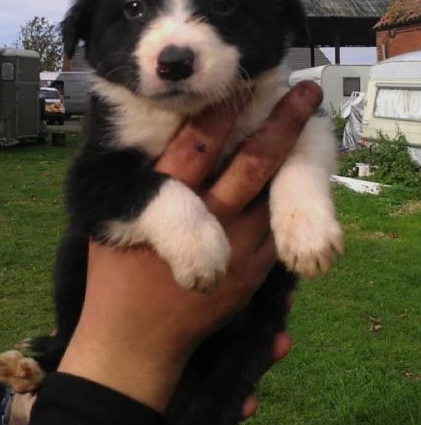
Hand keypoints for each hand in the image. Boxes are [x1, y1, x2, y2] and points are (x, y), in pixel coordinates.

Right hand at [58, 82, 321, 411]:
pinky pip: (277, 229)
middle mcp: (207, 219)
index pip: (197, 145)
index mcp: (164, 201)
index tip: (243, 82)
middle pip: (250, 164)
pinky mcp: (254, 274)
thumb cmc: (116, 277)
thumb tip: (156, 132)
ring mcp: (237, 249)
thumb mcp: (111, 222)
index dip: (224, 111)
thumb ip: (136, 180)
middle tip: (303, 93)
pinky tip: (301, 174)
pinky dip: (289, 200)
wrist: (136, 343)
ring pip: (273, 194)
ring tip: (312, 127)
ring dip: (293, 158)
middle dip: (280, 124)